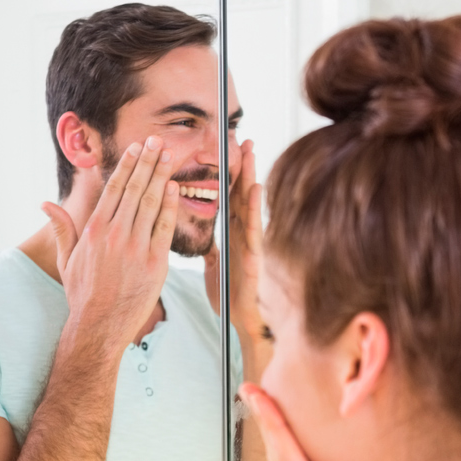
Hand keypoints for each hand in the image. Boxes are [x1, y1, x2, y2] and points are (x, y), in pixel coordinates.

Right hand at [42, 136, 178, 350]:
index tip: (137, 148)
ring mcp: (136, 247)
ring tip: (169, 157)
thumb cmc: (82, 294)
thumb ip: (61, 227)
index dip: (128, 165)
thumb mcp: (67, 259)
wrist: (99, 326)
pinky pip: (164, 227)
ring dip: (161, 176)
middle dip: (148, 162)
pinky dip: (170, 205)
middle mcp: (115, 234)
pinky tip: (173, 187)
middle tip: (158, 142)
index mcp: (95, 229)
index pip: (114, 188)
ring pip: (151, 203)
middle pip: (136, 189)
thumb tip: (45, 203)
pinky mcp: (155, 263)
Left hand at [206, 140, 264, 337]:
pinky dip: (255, 207)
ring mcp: (249, 243)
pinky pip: (253, 228)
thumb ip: (211, 248)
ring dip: (250, 176)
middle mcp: (241, 234)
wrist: (239, 322)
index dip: (225, 174)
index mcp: (231, 234)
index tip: (223, 151)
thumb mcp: (214, 266)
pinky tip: (256, 188)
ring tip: (250, 151)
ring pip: (249, 204)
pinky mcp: (253, 256)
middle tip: (243, 137)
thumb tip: (204, 239)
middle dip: (241, 166)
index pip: (227, 198)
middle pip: (240, 193)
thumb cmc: (230, 296)